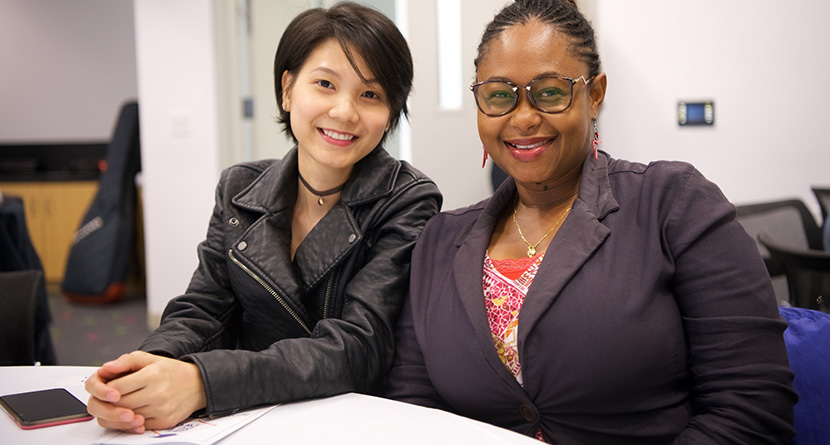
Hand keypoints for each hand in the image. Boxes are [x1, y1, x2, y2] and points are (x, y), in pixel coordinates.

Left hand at [85, 351, 206, 432]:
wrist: (198, 385)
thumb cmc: (172, 371)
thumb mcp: (151, 359)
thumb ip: (127, 361)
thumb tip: (106, 368)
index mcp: (152, 374)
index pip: (117, 387)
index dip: (108, 389)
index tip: (109, 388)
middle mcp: (158, 393)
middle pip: (121, 404)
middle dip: (112, 402)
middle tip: (113, 398)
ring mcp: (162, 409)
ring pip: (128, 417)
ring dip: (121, 413)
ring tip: (124, 404)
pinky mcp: (165, 422)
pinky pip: (139, 426)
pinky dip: (133, 422)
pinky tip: (135, 413)